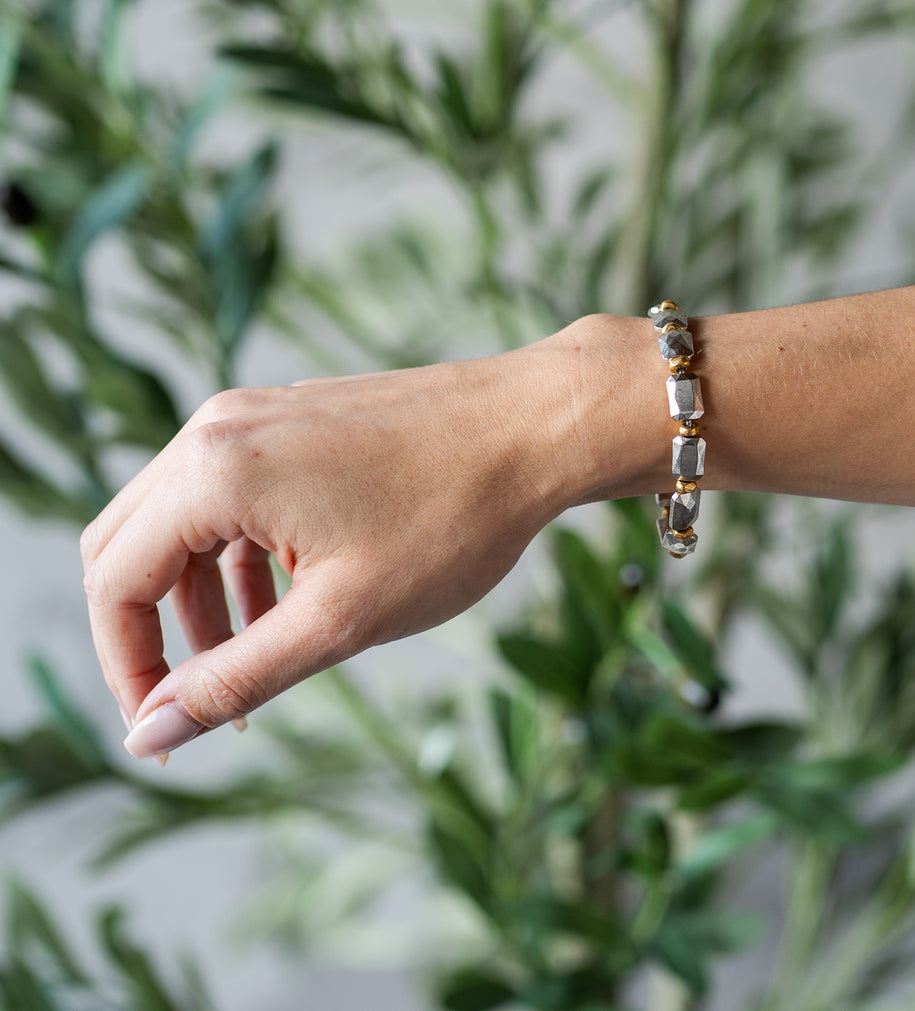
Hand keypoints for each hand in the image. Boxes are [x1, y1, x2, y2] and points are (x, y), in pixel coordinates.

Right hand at [81, 342, 589, 758]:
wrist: (536, 426)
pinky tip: (285, 599)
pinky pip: (234, 495)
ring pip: (184, 523)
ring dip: (200, 597)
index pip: (114, 583)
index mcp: (213, 472)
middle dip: (152, 632)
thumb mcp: (341, 618)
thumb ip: (237, 677)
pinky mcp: (294, 419)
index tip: (164, 729)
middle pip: (131, 546)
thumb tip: (153, 732)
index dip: (126, 669)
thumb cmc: (454, 518)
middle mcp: (218, 430)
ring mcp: (256, 415)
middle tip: (199, 698)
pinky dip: (240, 556)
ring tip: (255, 657)